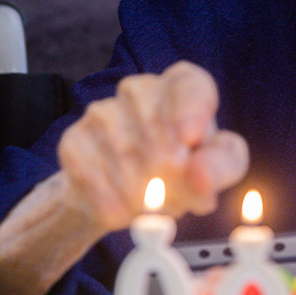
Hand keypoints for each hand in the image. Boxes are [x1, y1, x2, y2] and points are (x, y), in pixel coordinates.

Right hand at [56, 61, 249, 232]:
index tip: (191, 139)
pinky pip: (101, 188)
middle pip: (161, 140)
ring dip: (150, 201)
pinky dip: (120, 209)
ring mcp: (101, 112)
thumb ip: (222, 164)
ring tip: (156, 201)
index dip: (191, 112)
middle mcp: (138, 90)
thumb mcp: (219, 163)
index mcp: (181, 85)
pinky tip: (126, 205)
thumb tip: (201, 177)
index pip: (189, 86)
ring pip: (130, 169)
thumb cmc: (184, 166)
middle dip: (177, 182)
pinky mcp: (73, 141)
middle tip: (182, 199)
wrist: (123, 186)